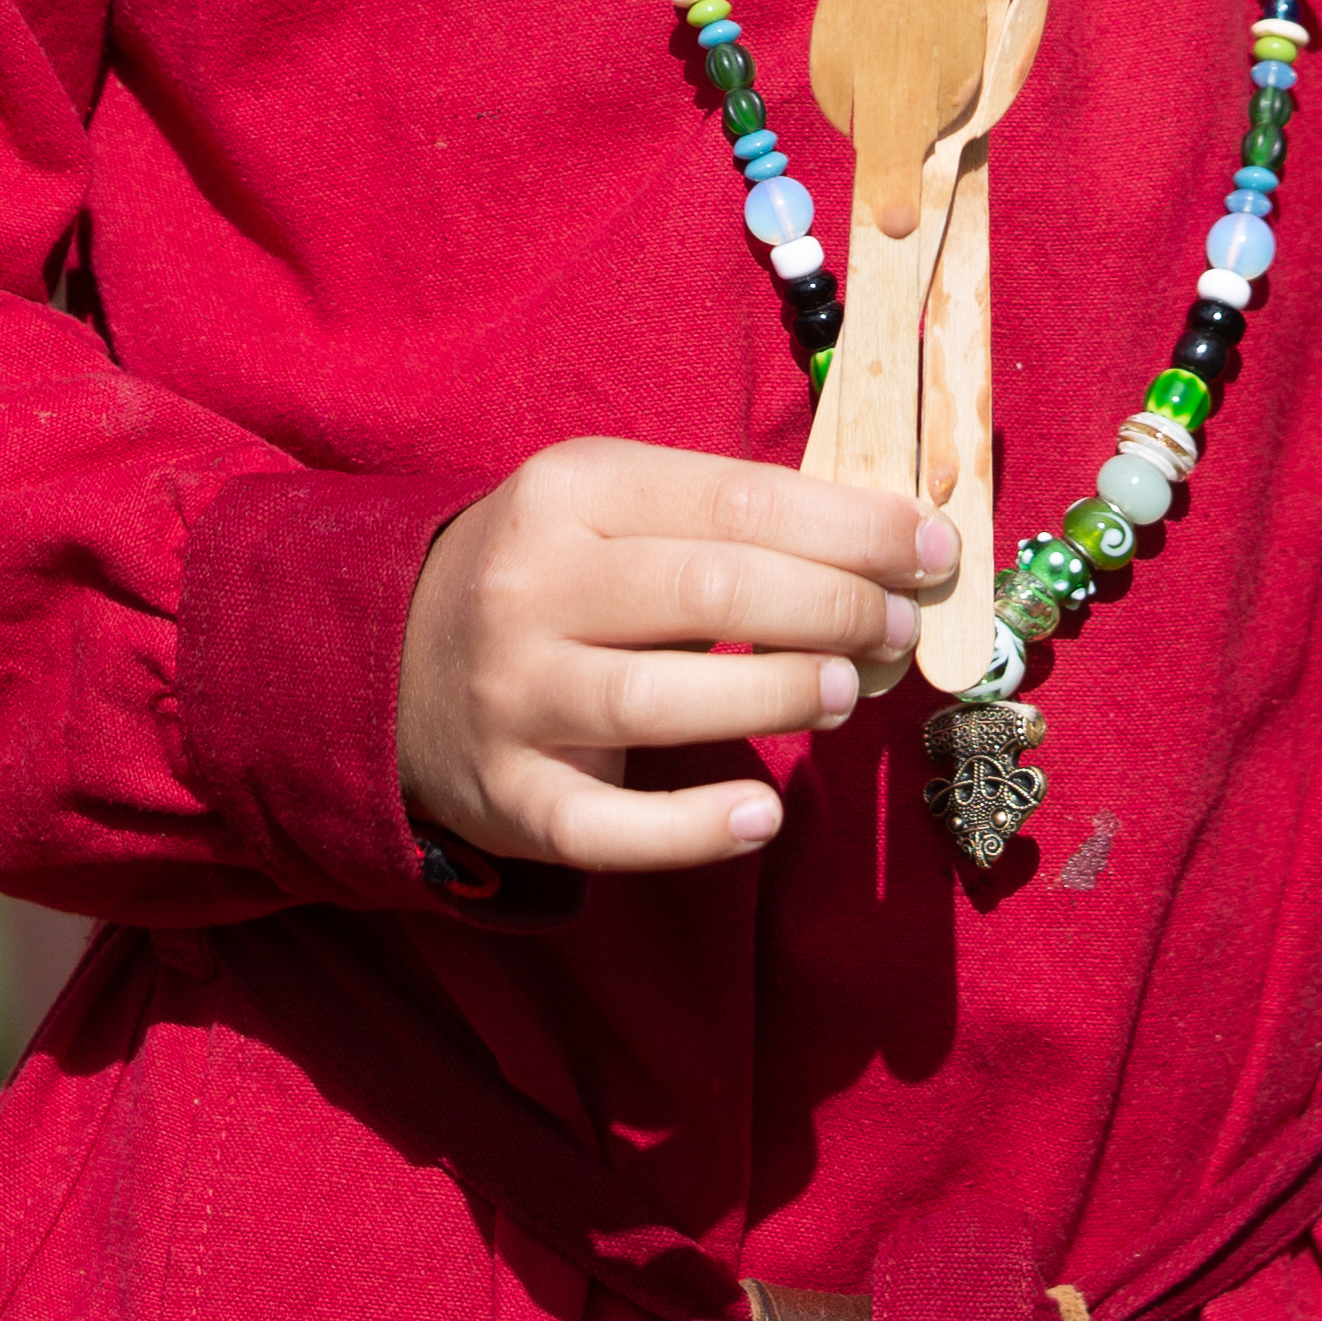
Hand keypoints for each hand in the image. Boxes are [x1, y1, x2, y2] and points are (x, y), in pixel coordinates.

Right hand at [397, 440, 958, 872]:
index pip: (735, 499)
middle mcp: (533, 586)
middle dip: (834, 607)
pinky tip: (765, 812)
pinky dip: (697, 827)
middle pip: (710, 590)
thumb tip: (886, 545)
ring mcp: (515, 697)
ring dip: (780, 694)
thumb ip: (726, 517)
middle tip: (900, 629)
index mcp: (571, 491)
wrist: (390, 664)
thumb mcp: (613, 506)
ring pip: (663, 700)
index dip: (850, 527)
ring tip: (850, 694)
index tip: (931, 549)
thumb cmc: (552, 574)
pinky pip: (610, 829)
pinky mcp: (510, 800)